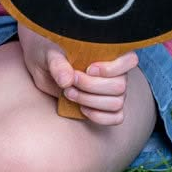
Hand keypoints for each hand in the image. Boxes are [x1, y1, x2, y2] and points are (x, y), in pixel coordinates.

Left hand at [20, 28, 138, 124]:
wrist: (41, 67)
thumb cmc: (49, 54)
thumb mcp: (49, 54)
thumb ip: (58, 64)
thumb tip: (67, 81)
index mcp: (108, 54)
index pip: (130, 60)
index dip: (113, 68)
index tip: (89, 69)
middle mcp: (115, 73)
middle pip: (120, 86)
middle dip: (92, 87)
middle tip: (71, 82)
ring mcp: (111, 92)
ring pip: (117, 103)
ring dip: (90, 101)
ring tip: (68, 93)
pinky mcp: (104, 107)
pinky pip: (116, 117)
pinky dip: (99, 116)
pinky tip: (81, 108)